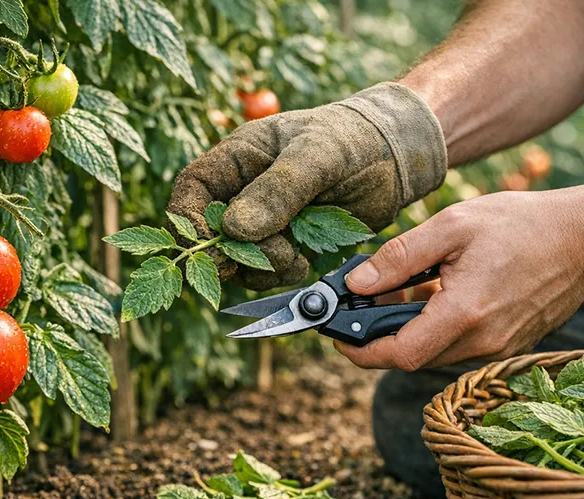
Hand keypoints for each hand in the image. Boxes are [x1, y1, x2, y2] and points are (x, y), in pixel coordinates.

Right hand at [167, 83, 446, 289]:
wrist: (395, 159)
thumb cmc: (354, 140)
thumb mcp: (318, 155)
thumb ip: (278, 189)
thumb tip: (234, 228)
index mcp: (238, 159)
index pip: (192, 189)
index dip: (187, 219)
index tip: (209, 243)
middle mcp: (243, 192)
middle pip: (210, 234)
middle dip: (233, 253)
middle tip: (267, 254)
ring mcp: (264, 222)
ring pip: (238, 260)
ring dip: (262, 267)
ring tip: (295, 252)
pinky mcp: (286, 245)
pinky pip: (268, 272)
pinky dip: (282, 273)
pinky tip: (306, 259)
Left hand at [334, 188, 583, 369]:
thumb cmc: (523, 225)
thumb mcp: (452, 225)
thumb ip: (400, 257)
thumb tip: (356, 283)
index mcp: (465, 314)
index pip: (399, 355)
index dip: (360, 351)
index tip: (337, 335)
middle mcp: (483, 342)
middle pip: (411, 356)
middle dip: (379, 333)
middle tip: (366, 297)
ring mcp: (498, 348)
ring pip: (433, 352)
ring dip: (408, 328)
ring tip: (407, 285)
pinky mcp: (507, 345)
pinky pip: (456, 345)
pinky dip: (435, 326)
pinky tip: (436, 290)